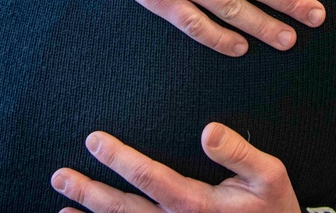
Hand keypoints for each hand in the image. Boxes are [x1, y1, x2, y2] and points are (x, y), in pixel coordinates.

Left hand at [51, 123, 301, 212]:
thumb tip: (208, 130)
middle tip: (60, 176)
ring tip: (63, 208)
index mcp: (198, 204)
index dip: (120, 159)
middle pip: (124, 210)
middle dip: (90, 193)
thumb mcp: (269, 175)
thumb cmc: (274, 208)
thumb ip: (239, 153)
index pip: (150, 178)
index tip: (95, 140)